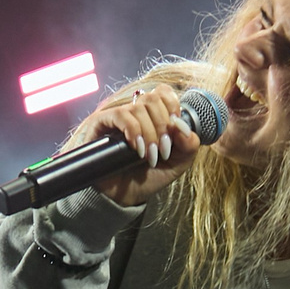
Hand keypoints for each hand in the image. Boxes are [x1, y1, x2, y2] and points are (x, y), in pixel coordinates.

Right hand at [77, 84, 204, 206]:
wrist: (125, 196)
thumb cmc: (149, 177)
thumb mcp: (178, 163)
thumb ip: (189, 144)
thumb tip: (181, 125)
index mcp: (153, 115)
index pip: (164, 92)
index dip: (173, 107)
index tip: (175, 131)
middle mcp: (135, 112)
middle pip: (153, 99)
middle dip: (163, 126)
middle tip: (163, 151)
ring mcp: (117, 116)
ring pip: (139, 108)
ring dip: (150, 134)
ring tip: (150, 156)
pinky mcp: (101, 123)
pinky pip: (121, 115)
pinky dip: (134, 131)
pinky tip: (137, 150)